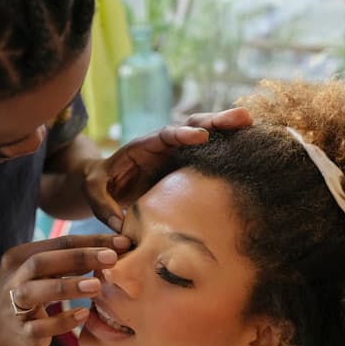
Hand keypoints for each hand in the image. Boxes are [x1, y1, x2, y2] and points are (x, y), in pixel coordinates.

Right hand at [0, 234, 130, 345]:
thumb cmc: (29, 293)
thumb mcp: (43, 273)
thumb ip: (69, 262)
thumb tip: (112, 250)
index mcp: (20, 257)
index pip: (60, 242)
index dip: (92, 241)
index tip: (122, 242)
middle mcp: (14, 278)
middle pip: (43, 261)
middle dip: (79, 257)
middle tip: (111, 258)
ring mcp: (13, 306)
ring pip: (36, 292)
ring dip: (68, 287)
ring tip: (96, 286)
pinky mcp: (20, 333)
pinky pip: (41, 326)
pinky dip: (62, 321)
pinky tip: (83, 314)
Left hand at [83, 108, 252, 230]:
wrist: (106, 183)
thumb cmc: (98, 184)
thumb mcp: (93, 191)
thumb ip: (102, 204)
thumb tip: (119, 227)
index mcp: (143, 146)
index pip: (164, 136)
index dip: (182, 134)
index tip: (201, 136)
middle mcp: (165, 144)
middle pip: (192, 126)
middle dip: (216, 120)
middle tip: (242, 118)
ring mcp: (178, 153)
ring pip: (207, 135)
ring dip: (228, 129)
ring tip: (252, 123)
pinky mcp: (188, 165)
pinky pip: (210, 154)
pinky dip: (228, 147)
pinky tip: (250, 145)